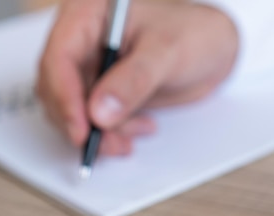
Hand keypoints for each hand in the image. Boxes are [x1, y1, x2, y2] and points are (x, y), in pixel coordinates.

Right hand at [36, 0, 237, 154]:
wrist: (215, 49)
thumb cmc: (194, 34)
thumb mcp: (167, 52)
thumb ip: (134, 80)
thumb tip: (100, 112)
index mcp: (88, 13)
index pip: (59, 57)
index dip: (65, 97)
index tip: (81, 129)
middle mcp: (82, 39)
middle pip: (58, 87)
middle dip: (81, 122)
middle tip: (109, 144)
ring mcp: (91, 66)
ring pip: (73, 108)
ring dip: (98, 132)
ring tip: (130, 139)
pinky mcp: (103, 89)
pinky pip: (93, 119)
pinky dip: (112, 132)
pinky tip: (141, 127)